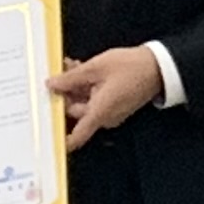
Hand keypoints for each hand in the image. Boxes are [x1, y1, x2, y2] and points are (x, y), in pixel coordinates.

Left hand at [48, 46, 166, 147]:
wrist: (157, 67)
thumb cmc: (131, 67)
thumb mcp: (96, 67)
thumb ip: (71, 77)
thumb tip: (52, 84)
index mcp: (99, 112)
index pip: (76, 136)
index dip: (60, 138)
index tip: (46, 132)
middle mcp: (104, 117)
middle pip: (76, 112)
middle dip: (65, 93)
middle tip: (59, 73)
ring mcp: (110, 112)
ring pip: (84, 102)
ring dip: (75, 86)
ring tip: (72, 65)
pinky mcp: (115, 104)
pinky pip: (94, 99)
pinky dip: (87, 86)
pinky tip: (83, 69)